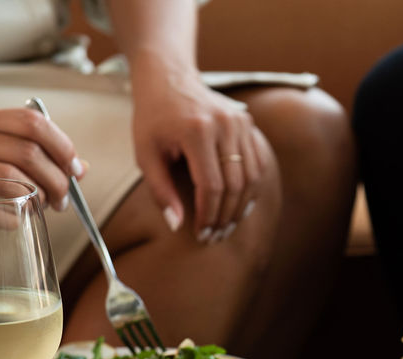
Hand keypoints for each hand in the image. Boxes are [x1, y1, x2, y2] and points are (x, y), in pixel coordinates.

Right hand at [0, 105, 83, 211]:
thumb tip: (81, 168)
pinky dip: (14, 217)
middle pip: (28, 154)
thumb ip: (37, 149)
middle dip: (56, 180)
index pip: (33, 123)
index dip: (62, 147)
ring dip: (39, 198)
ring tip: (45, 207)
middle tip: (63, 197)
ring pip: (12, 180)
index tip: (74, 169)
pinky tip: (20, 218)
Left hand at [129, 61, 265, 242]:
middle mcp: (224, 124)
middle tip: (216, 236)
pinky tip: (240, 205)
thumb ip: (160, 190)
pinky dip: (251, 188)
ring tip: (228, 225)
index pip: (211, 185)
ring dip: (241, 206)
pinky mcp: (248, 122)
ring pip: (251, 176)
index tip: (202, 234)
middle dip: (225, 216)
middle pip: (235, 184)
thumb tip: (177, 225)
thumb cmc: (153, 118)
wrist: (169, 78)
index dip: (208, 215)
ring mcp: (240, 121)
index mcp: (196, 130)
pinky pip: (257, 163)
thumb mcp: (145, 154)